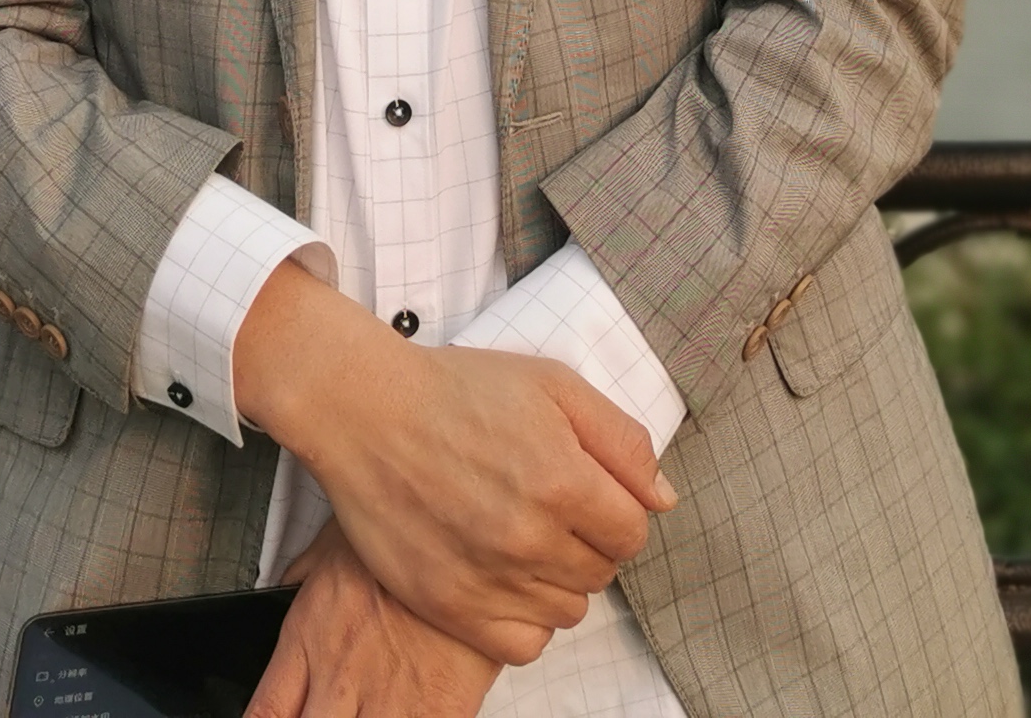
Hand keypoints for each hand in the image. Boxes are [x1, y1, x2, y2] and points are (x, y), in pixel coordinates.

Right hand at [235, 263, 677, 661]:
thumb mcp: (554, 385)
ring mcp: (488, 578)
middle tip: (550, 509)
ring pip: (567, 611)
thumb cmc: (459, 390)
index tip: (589, 495)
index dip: (618, 512)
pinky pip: (522, 645)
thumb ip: (620, 441)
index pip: (633, 533)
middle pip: (601, 573)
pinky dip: (526, 621)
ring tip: (525, 540)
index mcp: (565, 481)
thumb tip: (663, 498)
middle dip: (588, 542)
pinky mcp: (450, 604)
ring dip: (558, 580)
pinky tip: (508, 581)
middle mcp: (530, 538)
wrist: (367, 411)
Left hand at [246, 520, 503, 717]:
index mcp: (309, 638)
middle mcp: (339, 675)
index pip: (265, 711)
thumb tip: (286, 583)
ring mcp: (388, 697)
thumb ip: (305, 574)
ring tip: (376, 706)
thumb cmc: (407, 524)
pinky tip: (413, 710)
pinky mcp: (438, 708)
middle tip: (335, 706)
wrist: (472, 525)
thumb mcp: (337, 540)